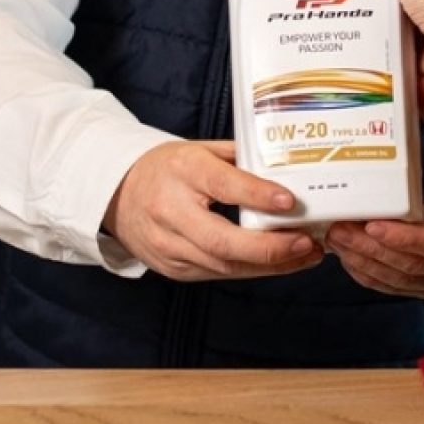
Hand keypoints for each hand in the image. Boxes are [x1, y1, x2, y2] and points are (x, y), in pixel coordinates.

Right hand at [104, 140, 323, 280]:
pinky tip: (279, 264)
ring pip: (223, 264)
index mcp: (182, 171)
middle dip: (269, 247)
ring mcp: (169, 245)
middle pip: (222, 240)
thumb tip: (286, 167)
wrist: (118, 194)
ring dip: (269, 264)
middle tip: (305, 242)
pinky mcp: (172, 268)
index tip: (290, 201)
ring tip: (305, 255)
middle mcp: (171, 211)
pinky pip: (218, 273)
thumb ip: (238, 159)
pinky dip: (251, 270)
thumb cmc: (167, 168)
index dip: (257, 195)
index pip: (223, 185)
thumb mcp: (198, 150)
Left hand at [325, 77, 423, 298]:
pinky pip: (402, 291)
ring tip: (336, 239)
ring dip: (367, 264)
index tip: (371, 223)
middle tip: (337, 227)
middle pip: (416, 266)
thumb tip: (421, 80)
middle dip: (372, 249)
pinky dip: (373, 276)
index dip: (404, 238)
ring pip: (405, 283)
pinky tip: (349, 256)